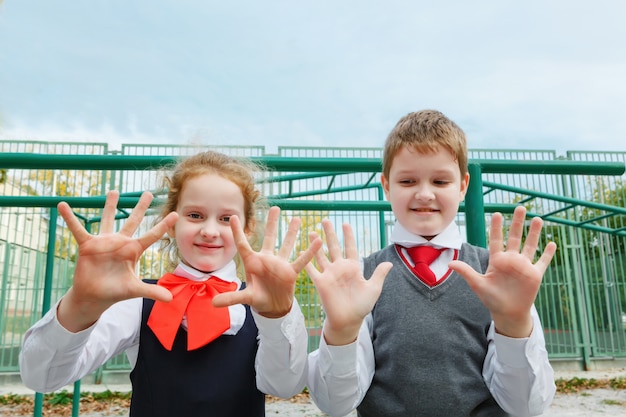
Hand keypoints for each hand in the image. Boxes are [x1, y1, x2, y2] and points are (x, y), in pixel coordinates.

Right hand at [57, 190, 177, 331]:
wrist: (94, 296)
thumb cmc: (115, 291)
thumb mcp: (134, 290)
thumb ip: (151, 292)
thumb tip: (170, 299)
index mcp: (133, 251)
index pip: (152, 235)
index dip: (163, 225)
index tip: (175, 214)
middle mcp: (120, 243)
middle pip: (133, 221)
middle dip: (141, 207)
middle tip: (149, 192)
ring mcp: (104, 242)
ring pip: (108, 219)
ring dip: (110, 205)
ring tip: (114, 190)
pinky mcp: (87, 245)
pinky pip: (78, 229)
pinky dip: (70, 218)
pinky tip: (62, 205)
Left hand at [212, 206, 322, 317]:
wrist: (273, 307)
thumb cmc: (258, 299)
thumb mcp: (245, 298)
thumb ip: (232, 298)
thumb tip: (213, 303)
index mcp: (253, 263)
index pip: (242, 244)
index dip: (237, 231)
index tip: (232, 216)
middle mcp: (266, 260)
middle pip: (269, 238)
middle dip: (272, 224)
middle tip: (275, 208)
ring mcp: (279, 264)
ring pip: (286, 245)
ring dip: (291, 233)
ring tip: (297, 219)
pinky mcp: (291, 272)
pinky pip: (301, 260)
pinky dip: (309, 252)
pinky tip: (317, 241)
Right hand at [305, 219, 391, 345]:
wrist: (349, 320)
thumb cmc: (362, 306)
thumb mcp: (374, 288)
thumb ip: (379, 274)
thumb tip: (390, 263)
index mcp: (353, 267)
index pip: (350, 247)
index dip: (348, 236)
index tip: (345, 223)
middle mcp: (340, 268)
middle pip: (333, 247)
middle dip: (329, 233)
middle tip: (325, 220)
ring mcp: (329, 274)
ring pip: (321, 255)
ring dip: (316, 244)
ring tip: (311, 231)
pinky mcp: (321, 282)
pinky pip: (312, 270)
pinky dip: (307, 261)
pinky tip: (301, 251)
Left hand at [449, 206, 556, 337]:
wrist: (507, 313)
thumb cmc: (491, 299)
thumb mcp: (478, 284)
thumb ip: (467, 272)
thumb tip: (450, 264)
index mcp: (497, 260)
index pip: (496, 240)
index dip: (496, 228)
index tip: (497, 214)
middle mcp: (511, 260)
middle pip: (515, 237)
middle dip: (517, 223)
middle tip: (520, 207)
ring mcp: (524, 266)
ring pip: (530, 245)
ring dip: (534, 233)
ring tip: (537, 219)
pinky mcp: (535, 275)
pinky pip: (542, 262)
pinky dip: (548, 254)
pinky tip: (552, 243)